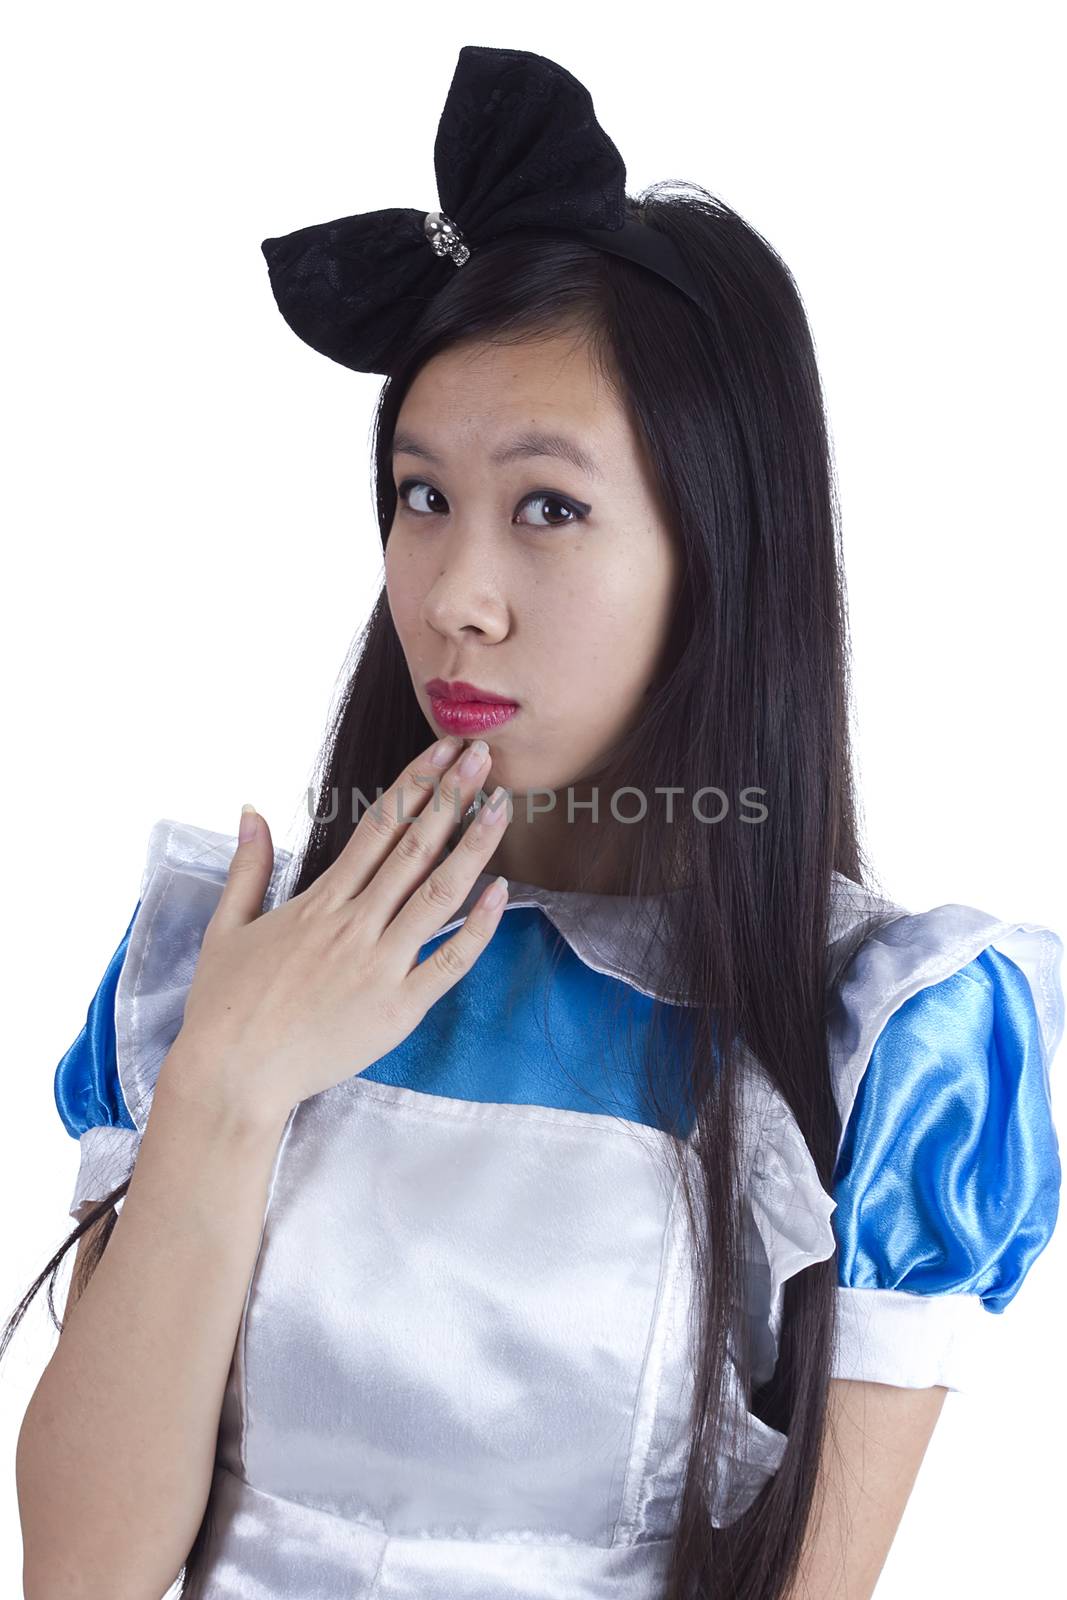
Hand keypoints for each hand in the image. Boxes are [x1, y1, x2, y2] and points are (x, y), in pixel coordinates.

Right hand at [165, 736, 509, 1123]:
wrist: (231, 1077)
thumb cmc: (225, 1005)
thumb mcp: (226, 926)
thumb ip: (247, 865)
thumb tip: (251, 808)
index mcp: (319, 901)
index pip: (378, 827)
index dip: (415, 784)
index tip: (444, 751)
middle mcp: (354, 925)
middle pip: (414, 847)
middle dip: (453, 797)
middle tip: (483, 757)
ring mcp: (379, 966)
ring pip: (438, 895)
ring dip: (473, 847)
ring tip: (502, 807)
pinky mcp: (398, 1010)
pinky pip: (449, 962)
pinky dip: (478, 926)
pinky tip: (502, 892)